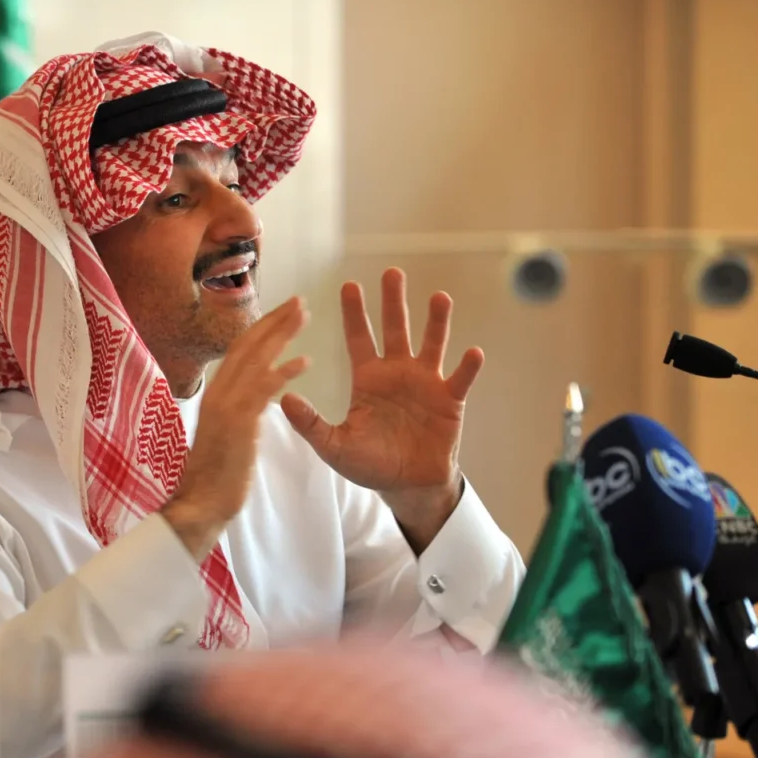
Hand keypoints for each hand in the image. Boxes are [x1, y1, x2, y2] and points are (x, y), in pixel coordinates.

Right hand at [162, 297, 310, 558]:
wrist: (201, 501)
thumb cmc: (216, 474)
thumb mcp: (226, 434)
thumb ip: (237, 411)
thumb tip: (252, 399)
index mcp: (215, 392)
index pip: (240, 350)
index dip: (263, 328)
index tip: (284, 313)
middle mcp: (218, 391)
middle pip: (248, 344)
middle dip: (275, 320)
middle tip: (302, 302)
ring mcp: (226, 404)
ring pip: (255, 358)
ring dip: (281, 334)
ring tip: (306, 316)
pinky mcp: (238, 420)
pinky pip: (263, 387)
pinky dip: (284, 371)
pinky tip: (305, 361)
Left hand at [279, 268, 483, 547]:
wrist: (406, 485)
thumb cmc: (370, 464)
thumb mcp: (334, 446)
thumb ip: (311, 424)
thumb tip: (284, 399)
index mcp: (368, 379)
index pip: (358, 339)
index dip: (354, 313)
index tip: (350, 285)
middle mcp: (397, 373)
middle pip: (395, 329)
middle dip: (393, 302)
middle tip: (392, 272)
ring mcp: (426, 384)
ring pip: (431, 344)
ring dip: (436, 322)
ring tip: (440, 297)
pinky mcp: (449, 401)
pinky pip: (460, 379)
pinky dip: (468, 366)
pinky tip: (473, 352)